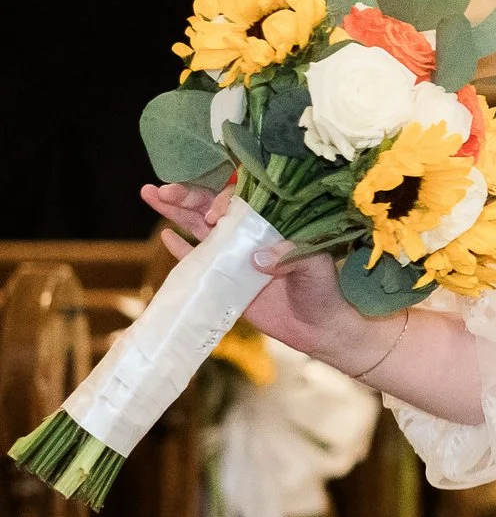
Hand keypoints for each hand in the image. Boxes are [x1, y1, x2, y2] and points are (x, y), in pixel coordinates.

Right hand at [141, 183, 391, 371]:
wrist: (318, 328)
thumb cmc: (324, 291)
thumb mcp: (315, 268)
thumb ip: (291, 257)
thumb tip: (256, 258)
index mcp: (273, 223)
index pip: (242, 201)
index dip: (224, 202)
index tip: (217, 215)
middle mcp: (251, 234)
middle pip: (213, 208)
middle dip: (187, 196)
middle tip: (162, 189)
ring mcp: (235, 255)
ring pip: (200, 227)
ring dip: (176, 211)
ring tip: (150, 193)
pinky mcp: (225, 278)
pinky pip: (198, 260)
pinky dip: (181, 247)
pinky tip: (165, 234)